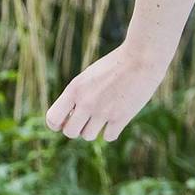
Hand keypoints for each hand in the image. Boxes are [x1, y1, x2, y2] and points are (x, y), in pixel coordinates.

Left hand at [45, 42, 168, 141]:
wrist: (142, 58)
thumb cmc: (116, 64)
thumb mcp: (89, 76)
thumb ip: (78, 95)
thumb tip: (71, 118)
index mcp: (75, 89)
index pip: (52, 119)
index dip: (58, 124)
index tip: (68, 119)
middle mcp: (86, 102)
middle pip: (70, 132)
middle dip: (77, 129)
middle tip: (88, 119)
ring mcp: (104, 111)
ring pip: (88, 136)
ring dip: (95, 130)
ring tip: (104, 117)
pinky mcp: (122, 117)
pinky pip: (109, 137)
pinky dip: (111, 131)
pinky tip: (117, 119)